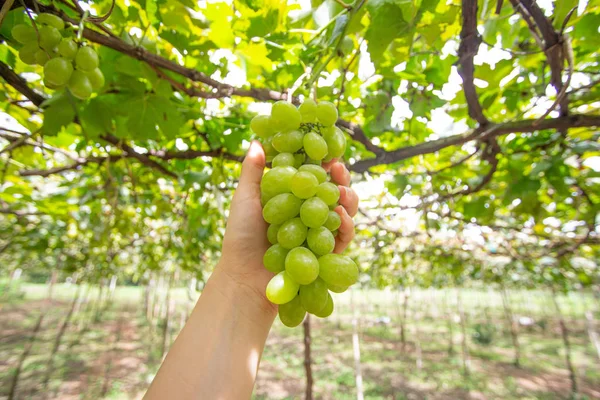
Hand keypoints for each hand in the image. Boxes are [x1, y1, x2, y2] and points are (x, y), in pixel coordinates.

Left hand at [214, 141, 358, 312]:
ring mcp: (318, 231)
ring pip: (343, 210)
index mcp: (292, 196)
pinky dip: (347, 225)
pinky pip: (343, 237)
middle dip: (340, 179)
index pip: (313, 175)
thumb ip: (253, 171)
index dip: (323, 162)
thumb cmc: (240, 236)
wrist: (244, 275)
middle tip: (338, 169)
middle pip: (332, 190)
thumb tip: (257, 140)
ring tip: (342, 192)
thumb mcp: (245, 198)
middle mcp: (308, 212)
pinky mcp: (325, 252)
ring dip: (348, 198)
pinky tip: (342, 216)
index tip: (328, 151)